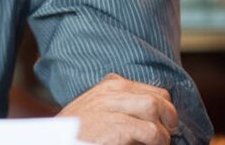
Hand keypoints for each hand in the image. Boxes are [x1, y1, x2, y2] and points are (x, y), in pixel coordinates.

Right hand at [57, 73, 177, 144]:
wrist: (57, 140)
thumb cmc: (79, 131)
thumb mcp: (98, 108)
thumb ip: (120, 103)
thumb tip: (153, 113)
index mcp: (110, 85)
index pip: (153, 90)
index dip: (162, 108)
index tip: (161, 124)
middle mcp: (112, 90)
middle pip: (159, 97)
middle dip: (167, 117)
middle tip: (163, 135)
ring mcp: (114, 106)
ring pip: (156, 107)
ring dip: (162, 130)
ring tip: (155, 142)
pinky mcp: (118, 126)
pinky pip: (153, 131)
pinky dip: (157, 142)